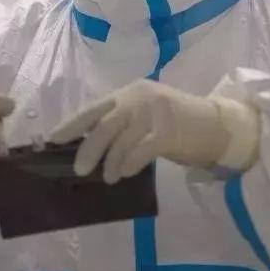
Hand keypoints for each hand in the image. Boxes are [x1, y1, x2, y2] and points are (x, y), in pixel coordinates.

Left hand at [50, 79, 259, 183]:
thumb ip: (120, 124)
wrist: (215, 124)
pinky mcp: (169, 130)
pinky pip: (141, 150)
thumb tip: (87, 146)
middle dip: (89, 148)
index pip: (94, 108)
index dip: (72, 124)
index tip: (53, 140)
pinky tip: (125, 173)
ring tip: (108, 178)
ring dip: (111, 162)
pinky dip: (129, 163)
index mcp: (129, 92)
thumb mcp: (144, 116)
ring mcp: (155, 112)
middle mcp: (139, 97)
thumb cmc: (176, 123)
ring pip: (121, 139)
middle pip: (105, 124)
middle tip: (80, 169)